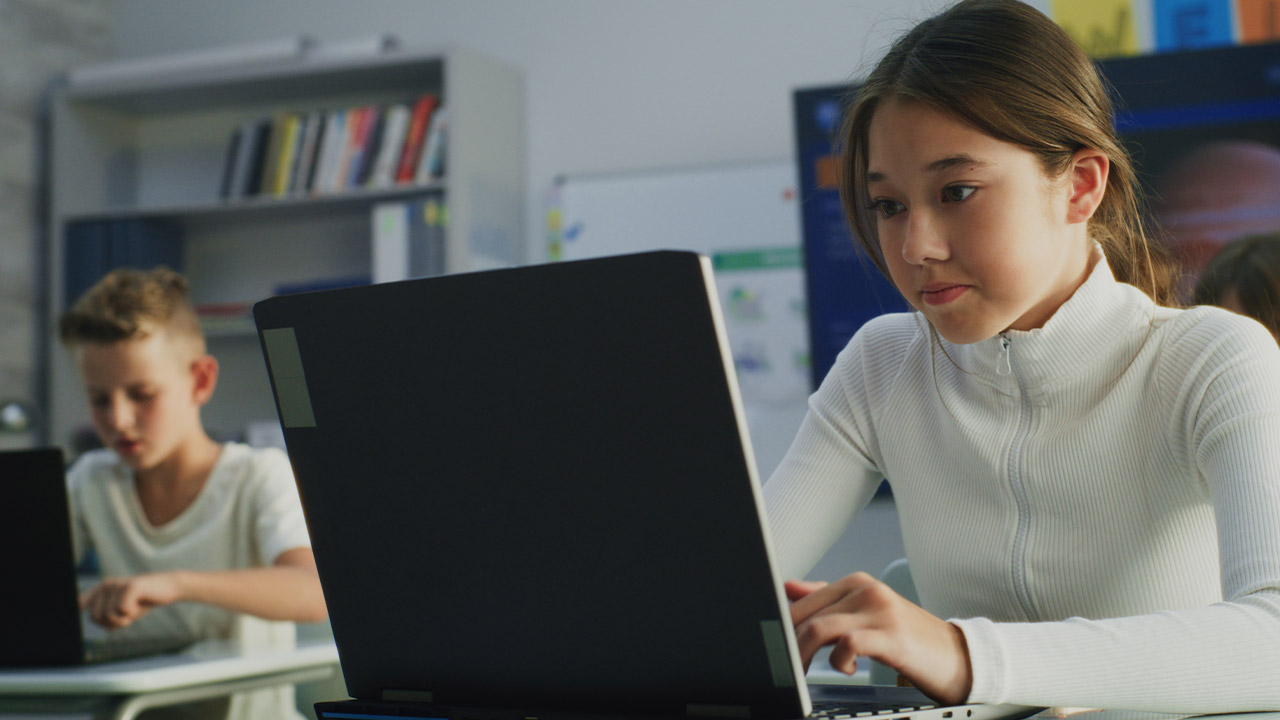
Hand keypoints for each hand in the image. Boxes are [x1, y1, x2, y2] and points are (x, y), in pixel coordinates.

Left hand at [80, 573, 182, 629]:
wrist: (169, 587)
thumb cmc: (143, 601)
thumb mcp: (120, 610)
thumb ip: (103, 615)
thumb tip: (82, 612)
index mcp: (101, 589)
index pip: (79, 602)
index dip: (78, 609)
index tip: (78, 610)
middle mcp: (106, 584)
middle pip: (95, 617)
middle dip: (112, 623)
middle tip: (127, 614)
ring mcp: (118, 584)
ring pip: (108, 616)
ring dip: (123, 620)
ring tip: (134, 609)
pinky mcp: (130, 587)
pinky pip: (122, 611)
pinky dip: (132, 615)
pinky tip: (139, 605)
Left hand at [785, 572, 972, 704]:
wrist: (960, 658)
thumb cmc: (911, 640)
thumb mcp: (868, 614)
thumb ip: (829, 601)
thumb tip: (789, 588)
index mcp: (857, 583)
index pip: (803, 600)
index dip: (784, 627)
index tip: (777, 648)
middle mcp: (866, 590)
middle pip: (807, 614)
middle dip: (789, 644)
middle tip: (786, 667)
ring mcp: (880, 610)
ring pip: (821, 626)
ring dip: (804, 655)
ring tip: (805, 673)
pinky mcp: (891, 635)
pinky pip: (848, 642)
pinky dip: (837, 660)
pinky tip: (845, 669)